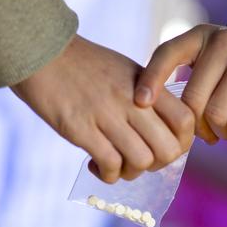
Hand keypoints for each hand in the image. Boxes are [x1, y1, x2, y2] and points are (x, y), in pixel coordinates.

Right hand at [11, 35, 193, 182]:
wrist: (42, 52)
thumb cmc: (82, 64)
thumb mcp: (124, 69)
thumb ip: (146, 94)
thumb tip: (160, 130)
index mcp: (146, 83)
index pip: (185, 120)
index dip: (181, 143)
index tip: (163, 148)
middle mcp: (131, 99)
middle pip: (168, 149)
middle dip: (157, 165)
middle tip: (138, 161)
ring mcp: (106, 114)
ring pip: (141, 161)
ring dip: (131, 172)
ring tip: (115, 165)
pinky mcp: (80, 128)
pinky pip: (110, 164)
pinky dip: (108, 174)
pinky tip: (96, 166)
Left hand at [134, 24, 226, 142]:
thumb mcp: (203, 62)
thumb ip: (177, 75)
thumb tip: (143, 106)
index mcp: (201, 35)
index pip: (167, 53)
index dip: (151, 79)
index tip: (139, 102)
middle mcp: (226, 41)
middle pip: (193, 99)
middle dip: (193, 124)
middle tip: (202, 131)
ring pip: (216, 115)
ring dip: (217, 132)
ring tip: (222, 129)